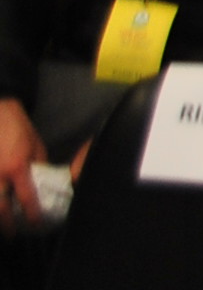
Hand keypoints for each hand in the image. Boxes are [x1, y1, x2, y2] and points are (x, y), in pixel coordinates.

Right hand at [0, 99, 42, 232]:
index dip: (31, 213)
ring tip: (2, 226)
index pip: (26, 197)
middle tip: (11, 234)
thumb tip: (39, 183)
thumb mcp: (36, 146)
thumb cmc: (20, 128)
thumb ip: (37, 167)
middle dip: (6, 224)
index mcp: (17, 167)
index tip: (34, 224)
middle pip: (0, 208)